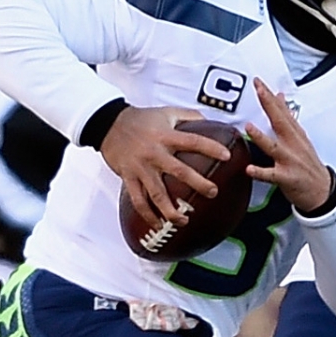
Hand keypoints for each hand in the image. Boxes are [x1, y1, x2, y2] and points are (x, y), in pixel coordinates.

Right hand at [100, 106, 230, 227]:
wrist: (108, 124)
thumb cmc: (139, 118)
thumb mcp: (165, 112)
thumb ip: (188, 116)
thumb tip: (209, 121)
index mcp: (166, 136)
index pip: (193, 142)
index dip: (211, 148)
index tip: (227, 157)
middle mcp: (155, 153)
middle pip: (180, 171)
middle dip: (198, 184)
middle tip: (213, 192)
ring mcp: (141, 168)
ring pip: (157, 194)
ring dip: (171, 210)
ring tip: (184, 220)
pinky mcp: (129, 177)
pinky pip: (138, 201)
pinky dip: (148, 215)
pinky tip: (158, 224)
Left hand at [244, 78, 331, 210]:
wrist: (322, 191)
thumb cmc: (306, 163)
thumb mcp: (299, 137)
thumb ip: (287, 117)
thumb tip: (278, 96)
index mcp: (294, 134)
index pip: (281, 110)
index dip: (269, 96)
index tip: (258, 82)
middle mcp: (293, 144)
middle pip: (279, 121)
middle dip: (268, 104)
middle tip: (258, 89)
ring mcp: (290, 161)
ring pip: (273, 147)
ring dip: (261, 137)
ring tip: (248, 127)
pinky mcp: (287, 178)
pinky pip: (271, 175)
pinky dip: (261, 172)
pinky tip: (249, 169)